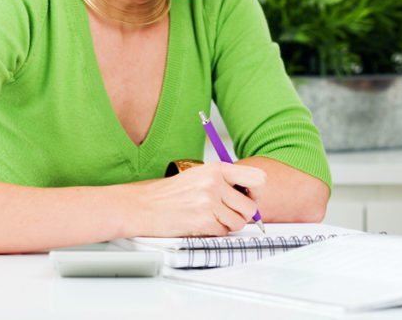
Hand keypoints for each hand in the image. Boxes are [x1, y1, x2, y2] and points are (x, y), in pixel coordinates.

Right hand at [131, 161, 264, 236]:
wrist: (143, 205)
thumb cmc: (170, 193)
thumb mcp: (200, 176)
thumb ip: (224, 181)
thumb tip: (250, 195)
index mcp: (217, 168)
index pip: (258, 178)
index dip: (256, 193)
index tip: (248, 198)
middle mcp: (215, 182)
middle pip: (251, 206)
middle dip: (243, 215)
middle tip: (230, 214)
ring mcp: (209, 201)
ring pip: (239, 222)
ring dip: (228, 225)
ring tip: (212, 219)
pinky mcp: (202, 219)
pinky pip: (223, 232)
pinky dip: (215, 232)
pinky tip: (202, 225)